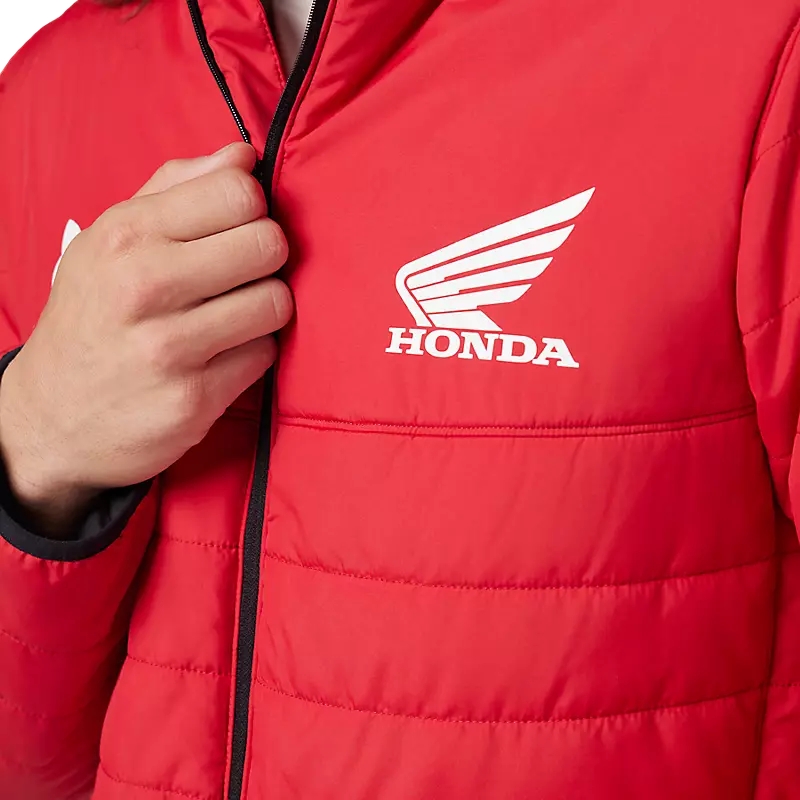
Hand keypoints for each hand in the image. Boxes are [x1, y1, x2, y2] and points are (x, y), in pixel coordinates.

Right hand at [0, 143, 291, 536]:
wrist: (51, 419)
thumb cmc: (92, 317)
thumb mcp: (111, 240)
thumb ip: (176, 188)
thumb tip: (242, 153)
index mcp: (125, 235)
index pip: (238, 192)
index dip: (252, 209)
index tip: (237, 226)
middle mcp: (144, 286)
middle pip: (268, 244)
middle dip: (266, 258)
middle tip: (242, 274)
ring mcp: (169, 348)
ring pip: (275, 303)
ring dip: (264, 309)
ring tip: (233, 315)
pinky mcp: (193, 400)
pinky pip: (265, 356)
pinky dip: (252, 353)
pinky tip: (222, 355)